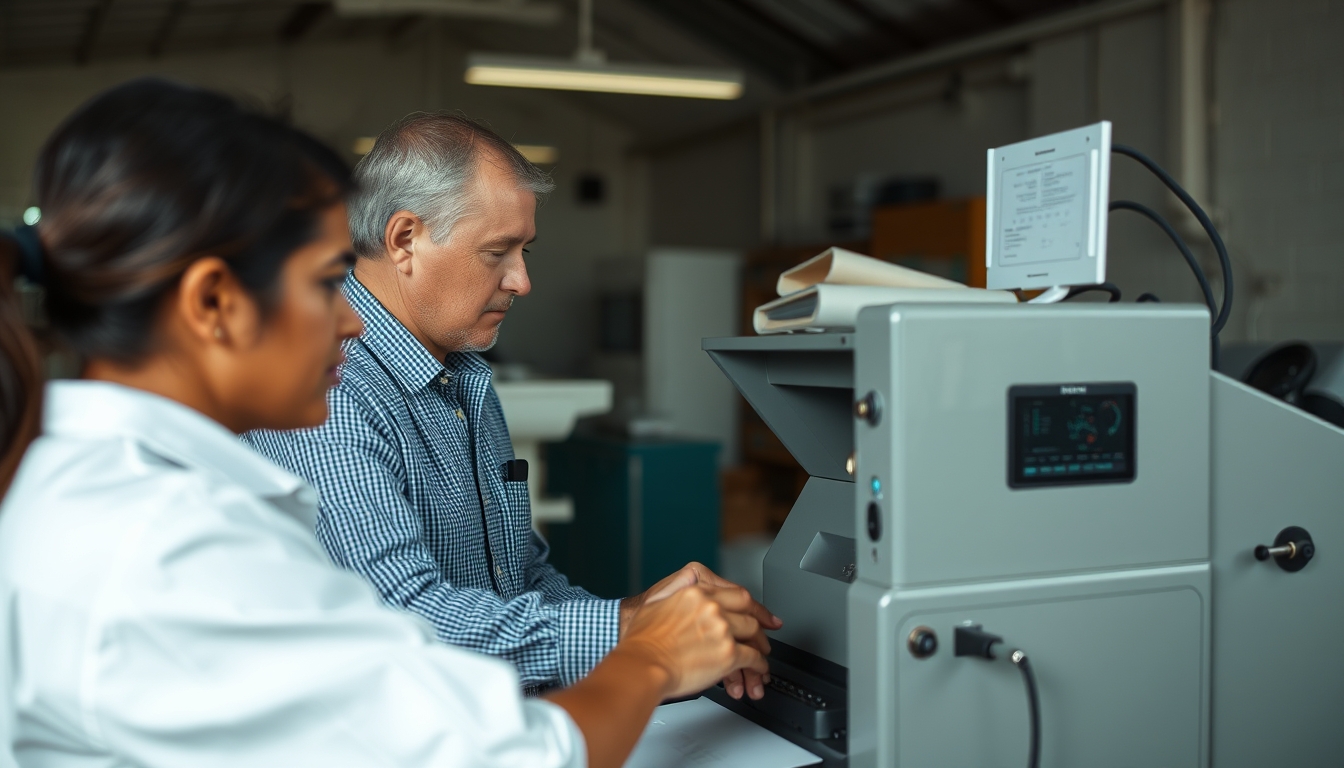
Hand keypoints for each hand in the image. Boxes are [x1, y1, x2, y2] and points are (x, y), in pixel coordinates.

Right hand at [619, 562, 782, 700]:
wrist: (641, 665)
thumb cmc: (642, 642)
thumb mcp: (656, 603)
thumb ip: (676, 597)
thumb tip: (683, 601)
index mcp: (697, 592)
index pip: (736, 593)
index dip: (753, 605)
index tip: (760, 612)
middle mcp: (712, 607)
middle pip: (749, 612)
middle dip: (760, 626)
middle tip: (763, 636)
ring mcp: (722, 629)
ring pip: (754, 634)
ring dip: (760, 647)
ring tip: (761, 657)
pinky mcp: (728, 653)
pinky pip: (752, 658)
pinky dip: (758, 665)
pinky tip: (758, 670)